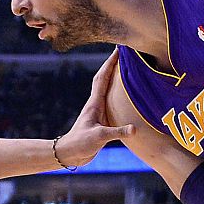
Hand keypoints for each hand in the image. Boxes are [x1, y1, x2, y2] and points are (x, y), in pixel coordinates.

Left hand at [53, 52, 134, 167]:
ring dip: (116, 78)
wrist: (69, 155)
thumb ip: (117, 132)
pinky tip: (126, 95)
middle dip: (113, 65)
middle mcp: (96, 104)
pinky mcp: (102, 120)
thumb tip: (134, 129)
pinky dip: (119, 94)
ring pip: (109, 90)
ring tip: (127, 68)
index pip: (103, 78)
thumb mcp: (99, 137)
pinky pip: (112, 102)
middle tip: (124, 52)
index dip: (110, 63)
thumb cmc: (80, 144)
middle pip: (105, 79)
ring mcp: (99, 112)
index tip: (119, 49)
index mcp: (95, 103)